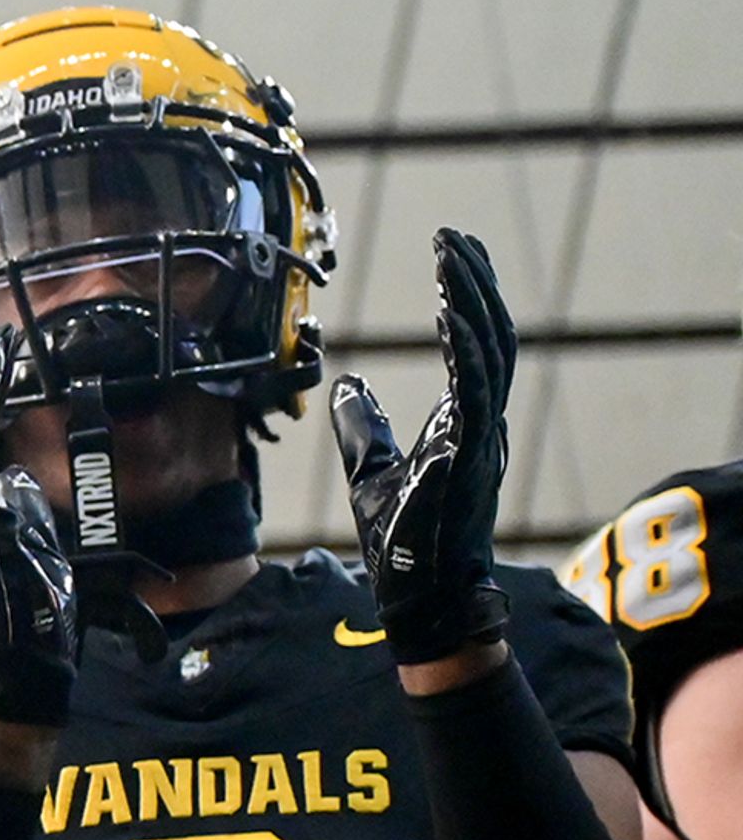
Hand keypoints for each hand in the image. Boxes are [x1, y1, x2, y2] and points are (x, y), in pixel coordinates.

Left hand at [331, 228, 514, 665]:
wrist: (419, 600)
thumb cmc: (405, 543)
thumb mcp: (372, 471)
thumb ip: (363, 427)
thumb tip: (347, 384)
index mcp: (467, 423)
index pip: (477, 346)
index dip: (469, 298)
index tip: (450, 253)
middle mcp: (484, 426)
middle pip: (493, 338)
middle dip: (475, 285)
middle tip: (454, 239)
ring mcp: (482, 442)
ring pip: (492, 357)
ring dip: (472, 305)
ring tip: (451, 261)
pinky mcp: (471, 461)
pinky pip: (478, 397)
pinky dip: (467, 354)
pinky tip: (450, 319)